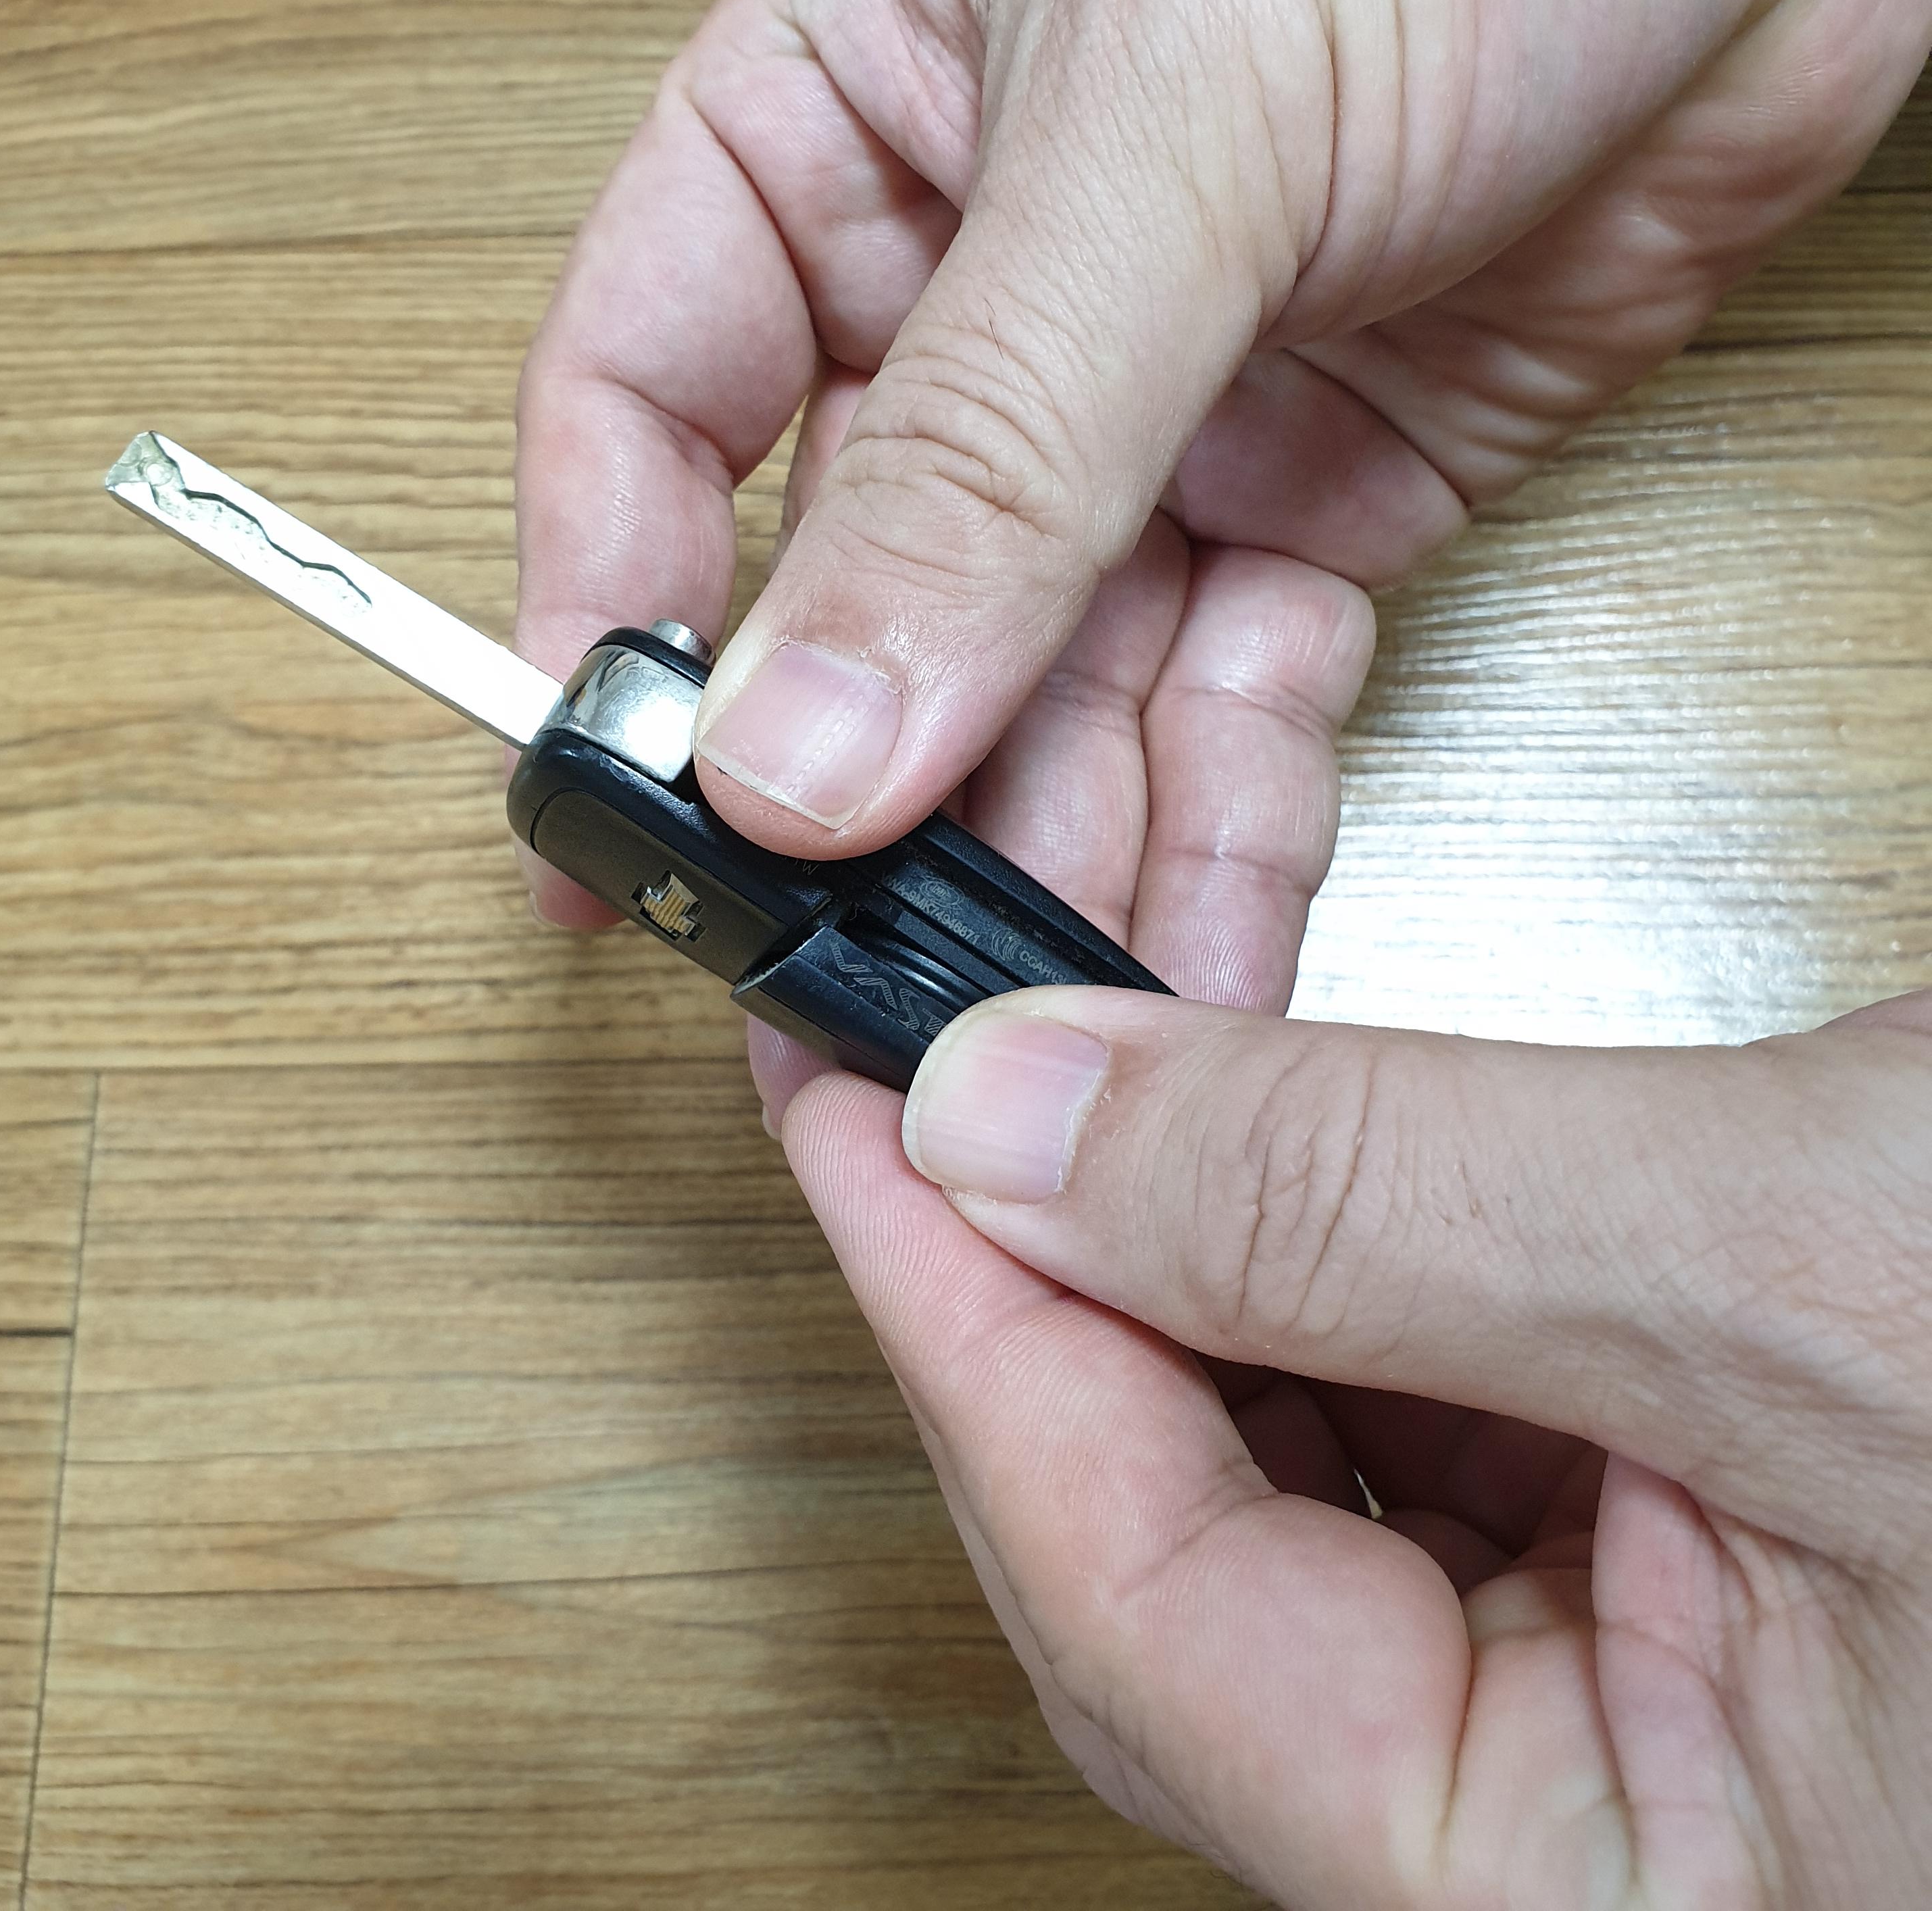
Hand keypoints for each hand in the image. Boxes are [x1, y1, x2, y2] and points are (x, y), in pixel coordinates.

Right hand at [514, 0, 1929, 1020]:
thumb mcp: (1173, 125)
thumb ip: (982, 454)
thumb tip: (800, 739)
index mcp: (853, 124)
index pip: (652, 390)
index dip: (614, 605)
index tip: (617, 812)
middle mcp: (980, 295)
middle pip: (862, 603)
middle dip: (867, 807)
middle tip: (846, 1003)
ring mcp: (1150, 415)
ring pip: (1054, 695)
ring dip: (1054, 858)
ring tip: (1044, 1011)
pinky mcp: (1318, 503)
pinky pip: (1230, 706)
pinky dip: (1223, 821)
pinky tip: (1210, 920)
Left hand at [777, 986, 1931, 1906]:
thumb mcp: (1816, 1291)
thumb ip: (1371, 1220)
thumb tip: (1010, 1125)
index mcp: (1574, 1892)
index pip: (1130, 1586)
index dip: (956, 1306)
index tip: (842, 1082)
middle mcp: (1570, 1807)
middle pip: (1173, 1468)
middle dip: (1058, 1165)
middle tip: (950, 948)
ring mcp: (1619, 1652)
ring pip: (1274, 1367)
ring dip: (1184, 1099)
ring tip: (1122, 852)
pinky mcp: (1674, 1505)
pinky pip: (1400, 1325)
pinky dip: (1314, 1135)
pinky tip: (1252, 956)